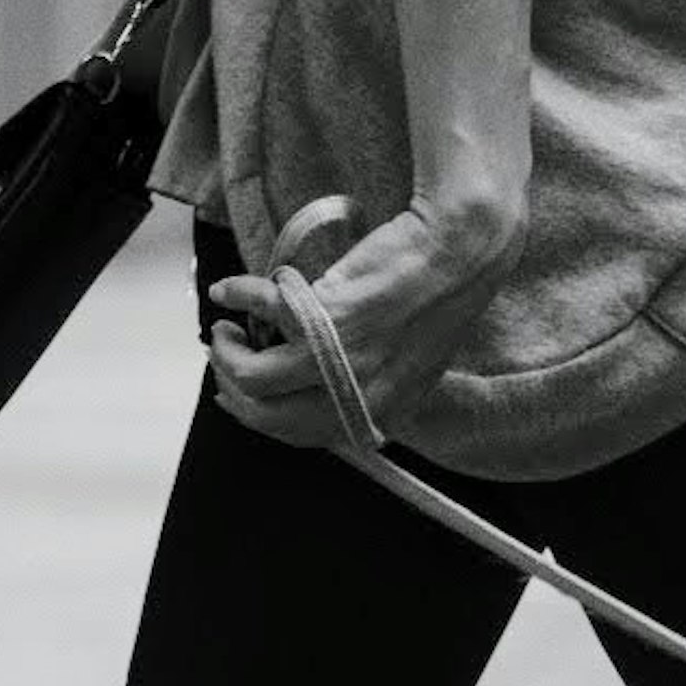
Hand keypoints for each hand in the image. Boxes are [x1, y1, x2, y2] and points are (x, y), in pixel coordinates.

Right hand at [205, 197, 522, 450]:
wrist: (459, 253)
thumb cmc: (437, 295)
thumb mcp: (408, 360)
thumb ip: (366, 381)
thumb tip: (310, 380)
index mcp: (382, 411)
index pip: (302, 433)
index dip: (257, 416)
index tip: (234, 395)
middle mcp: (361, 396)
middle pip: (269, 414)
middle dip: (233, 388)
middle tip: (226, 355)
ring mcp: (344, 360)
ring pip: (254, 377)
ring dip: (226, 351)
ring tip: (228, 327)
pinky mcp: (328, 317)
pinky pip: (260, 312)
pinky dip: (237, 295)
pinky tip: (229, 290)